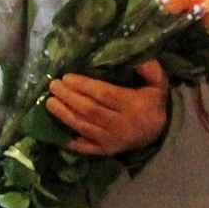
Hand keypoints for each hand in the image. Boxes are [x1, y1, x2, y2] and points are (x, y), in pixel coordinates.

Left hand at [47, 59, 170, 156]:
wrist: (159, 133)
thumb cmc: (153, 103)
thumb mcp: (158, 83)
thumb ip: (150, 69)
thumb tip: (135, 56)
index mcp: (133, 106)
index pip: (105, 94)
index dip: (84, 86)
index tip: (67, 77)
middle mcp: (121, 125)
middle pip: (90, 110)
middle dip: (69, 98)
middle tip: (53, 86)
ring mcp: (112, 140)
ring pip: (83, 127)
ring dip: (64, 115)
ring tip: (49, 103)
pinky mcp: (105, 151)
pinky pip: (85, 147)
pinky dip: (70, 141)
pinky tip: (55, 132)